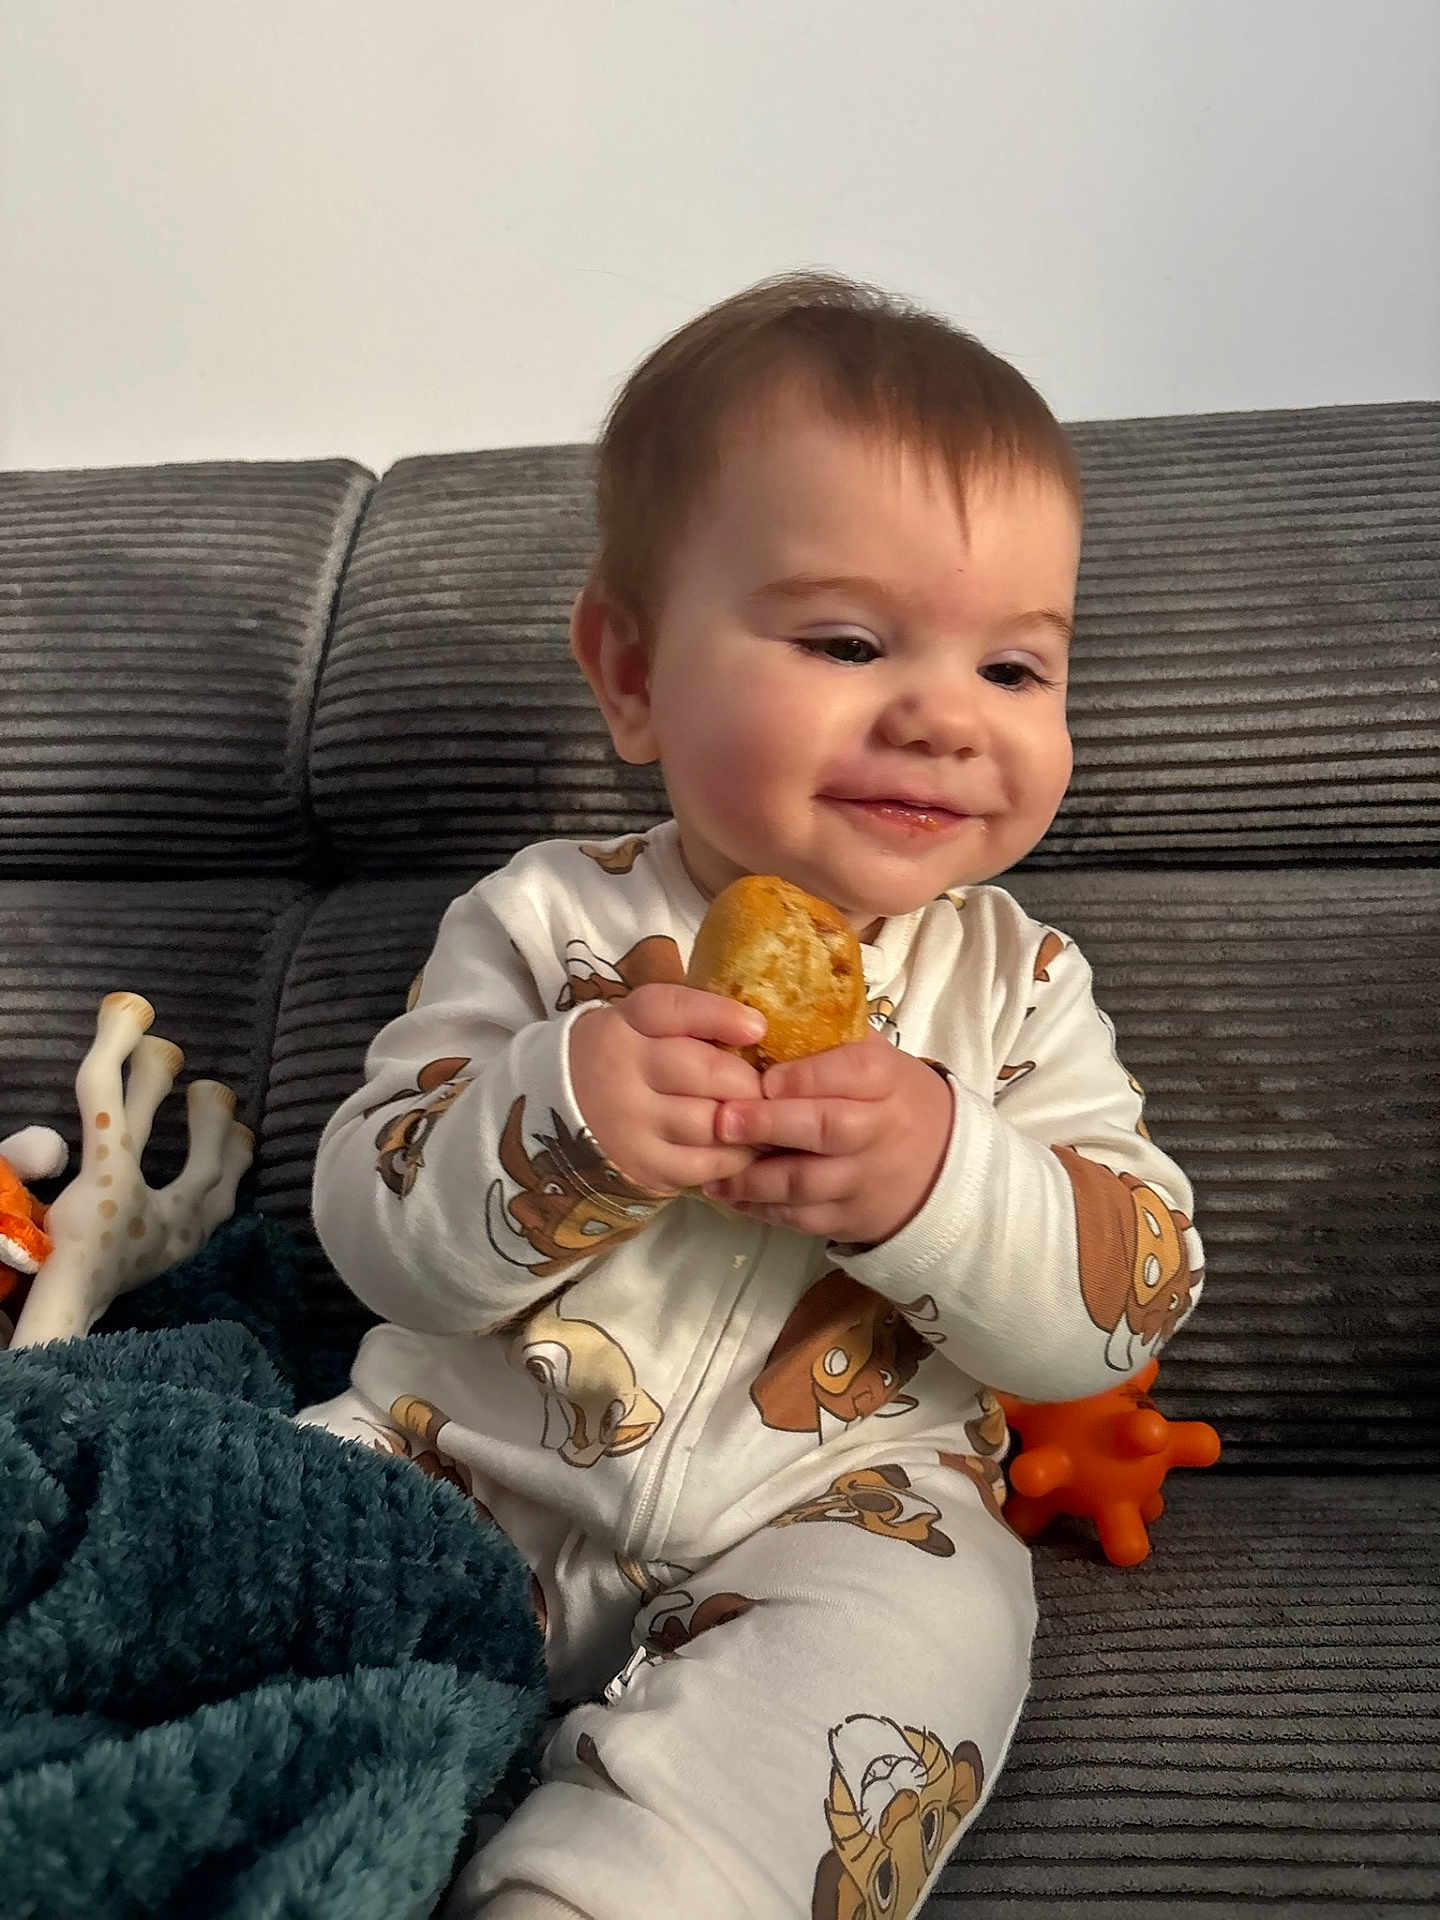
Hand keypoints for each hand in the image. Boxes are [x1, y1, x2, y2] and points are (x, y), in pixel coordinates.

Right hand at [568, 984, 766, 1196]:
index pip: (676, 1010)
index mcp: (626, 1024)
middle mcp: (623, 1070)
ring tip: (764, 1120)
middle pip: (708, 1072)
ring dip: (748, 1122)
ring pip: (711, 1122)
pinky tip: (741, 1147)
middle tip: (769, 1088)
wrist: (555, 1105)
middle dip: (749, 1081)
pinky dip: (732, 1157)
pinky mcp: (640, 1165)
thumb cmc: (620, 1055)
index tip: (758, 1029)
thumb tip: (759, 1030)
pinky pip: (703, 1164)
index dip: (722, 1017)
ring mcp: (630, 1123)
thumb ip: (692, 1020)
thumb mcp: (641, 1023)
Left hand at [702, 1037, 953, 1245]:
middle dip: (770, 1124)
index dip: (806, 1076)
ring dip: (754, 1179)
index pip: (853, 1072)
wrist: (941, 1166)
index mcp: (885, 1078)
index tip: (764, 1078)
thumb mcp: (876, 1058)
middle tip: (722, 1121)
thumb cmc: (890, 1098)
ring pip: (807, 1182)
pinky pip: (803, 1218)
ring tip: (712, 1171)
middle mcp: (880, 1129)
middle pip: (826, 1128)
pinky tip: (731, 1196)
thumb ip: (827, 1040)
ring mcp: (867, 1178)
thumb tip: (757, 1012)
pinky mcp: (853, 1217)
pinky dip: (764, 1210)